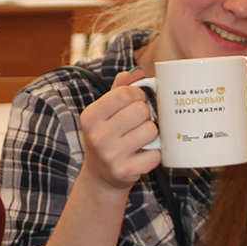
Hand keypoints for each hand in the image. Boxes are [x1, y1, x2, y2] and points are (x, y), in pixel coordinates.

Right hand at [78, 68, 160, 190]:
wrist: (101, 174)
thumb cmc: (107, 135)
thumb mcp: (105, 110)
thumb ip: (120, 87)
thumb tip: (137, 71)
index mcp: (90, 116)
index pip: (125, 93)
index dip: (138, 94)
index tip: (136, 101)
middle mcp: (97, 136)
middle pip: (141, 110)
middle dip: (145, 114)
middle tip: (138, 122)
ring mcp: (111, 155)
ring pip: (151, 130)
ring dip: (151, 133)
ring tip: (140, 138)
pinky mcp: (126, 171)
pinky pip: (156, 153)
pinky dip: (154, 153)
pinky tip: (142, 154)